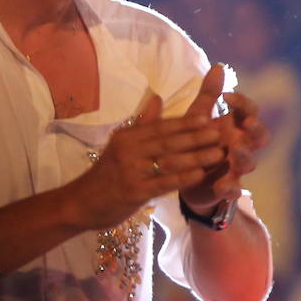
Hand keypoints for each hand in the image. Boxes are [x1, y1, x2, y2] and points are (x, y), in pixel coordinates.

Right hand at [69, 91, 223, 229]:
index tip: (208, 117)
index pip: (161, 126)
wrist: (80, 203)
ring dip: (196, 156)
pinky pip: (163, 183)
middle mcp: (129, 150)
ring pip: (169, 161)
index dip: (185, 123)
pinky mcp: (134, 191)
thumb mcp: (121, 144)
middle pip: (168, 141)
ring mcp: (131, 171)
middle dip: (196, 136)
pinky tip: (201, 175)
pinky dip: (183, 178)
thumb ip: (143, 123)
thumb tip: (157, 97)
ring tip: (219, 153)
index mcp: (128, 136)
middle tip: (220, 132)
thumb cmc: (107, 173)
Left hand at [179, 64, 271, 212]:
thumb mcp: (198, 117)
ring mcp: (236, 167)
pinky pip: (234, 189)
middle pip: (261, 136)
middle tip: (247, 123)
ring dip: (244, 156)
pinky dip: (230, 188)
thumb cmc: (197, 143)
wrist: (186, 178)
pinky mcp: (226, 187)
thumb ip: (209, 95)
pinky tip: (223, 186)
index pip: (250, 112)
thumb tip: (218, 65)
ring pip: (250, 162)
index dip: (244, 104)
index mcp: (236, 127)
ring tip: (234, 150)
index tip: (227, 96)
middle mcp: (241, 145)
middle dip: (256, 129)